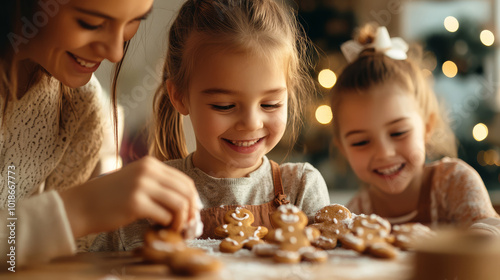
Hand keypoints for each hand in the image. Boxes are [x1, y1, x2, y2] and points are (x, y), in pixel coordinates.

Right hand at [59, 156, 199, 237]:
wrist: (81, 205)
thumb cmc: (109, 197)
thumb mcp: (136, 181)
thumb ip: (158, 186)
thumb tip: (187, 201)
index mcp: (150, 164)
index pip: (184, 180)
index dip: (193, 199)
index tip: (192, 213)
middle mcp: (148, 170)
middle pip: (186, 191)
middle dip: (191, 210)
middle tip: (187, 223)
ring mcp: (142, 185)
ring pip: (180, 203)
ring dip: (181, 219)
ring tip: (173, 227)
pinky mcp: (136, 203)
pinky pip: (165, 216)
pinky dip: (167, 225)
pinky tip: (160, 228)